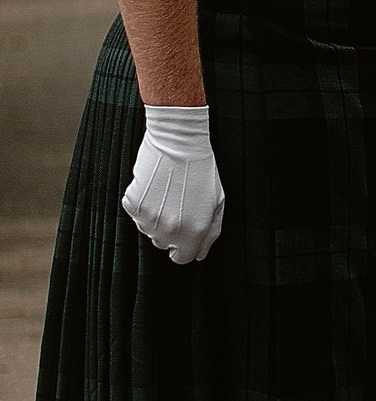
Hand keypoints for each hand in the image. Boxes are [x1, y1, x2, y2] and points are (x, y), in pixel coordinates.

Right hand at [122, 103, 223, 264]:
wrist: (178, 142)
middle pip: (163, 245)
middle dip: (170, 231)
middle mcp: (170, 230)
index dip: (184, 247)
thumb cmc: (201, 169)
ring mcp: (149, 219)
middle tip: (178, 205)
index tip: (184, 232)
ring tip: (167, 193)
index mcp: (193, 232)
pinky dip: (143, 204)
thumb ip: (210, 233)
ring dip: (156, 218)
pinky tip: (155, 187)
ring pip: (148, 231)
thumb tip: (200, 254)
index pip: (182, 259)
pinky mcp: (133, 205)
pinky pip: (135, 215)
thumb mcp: (217, 202)